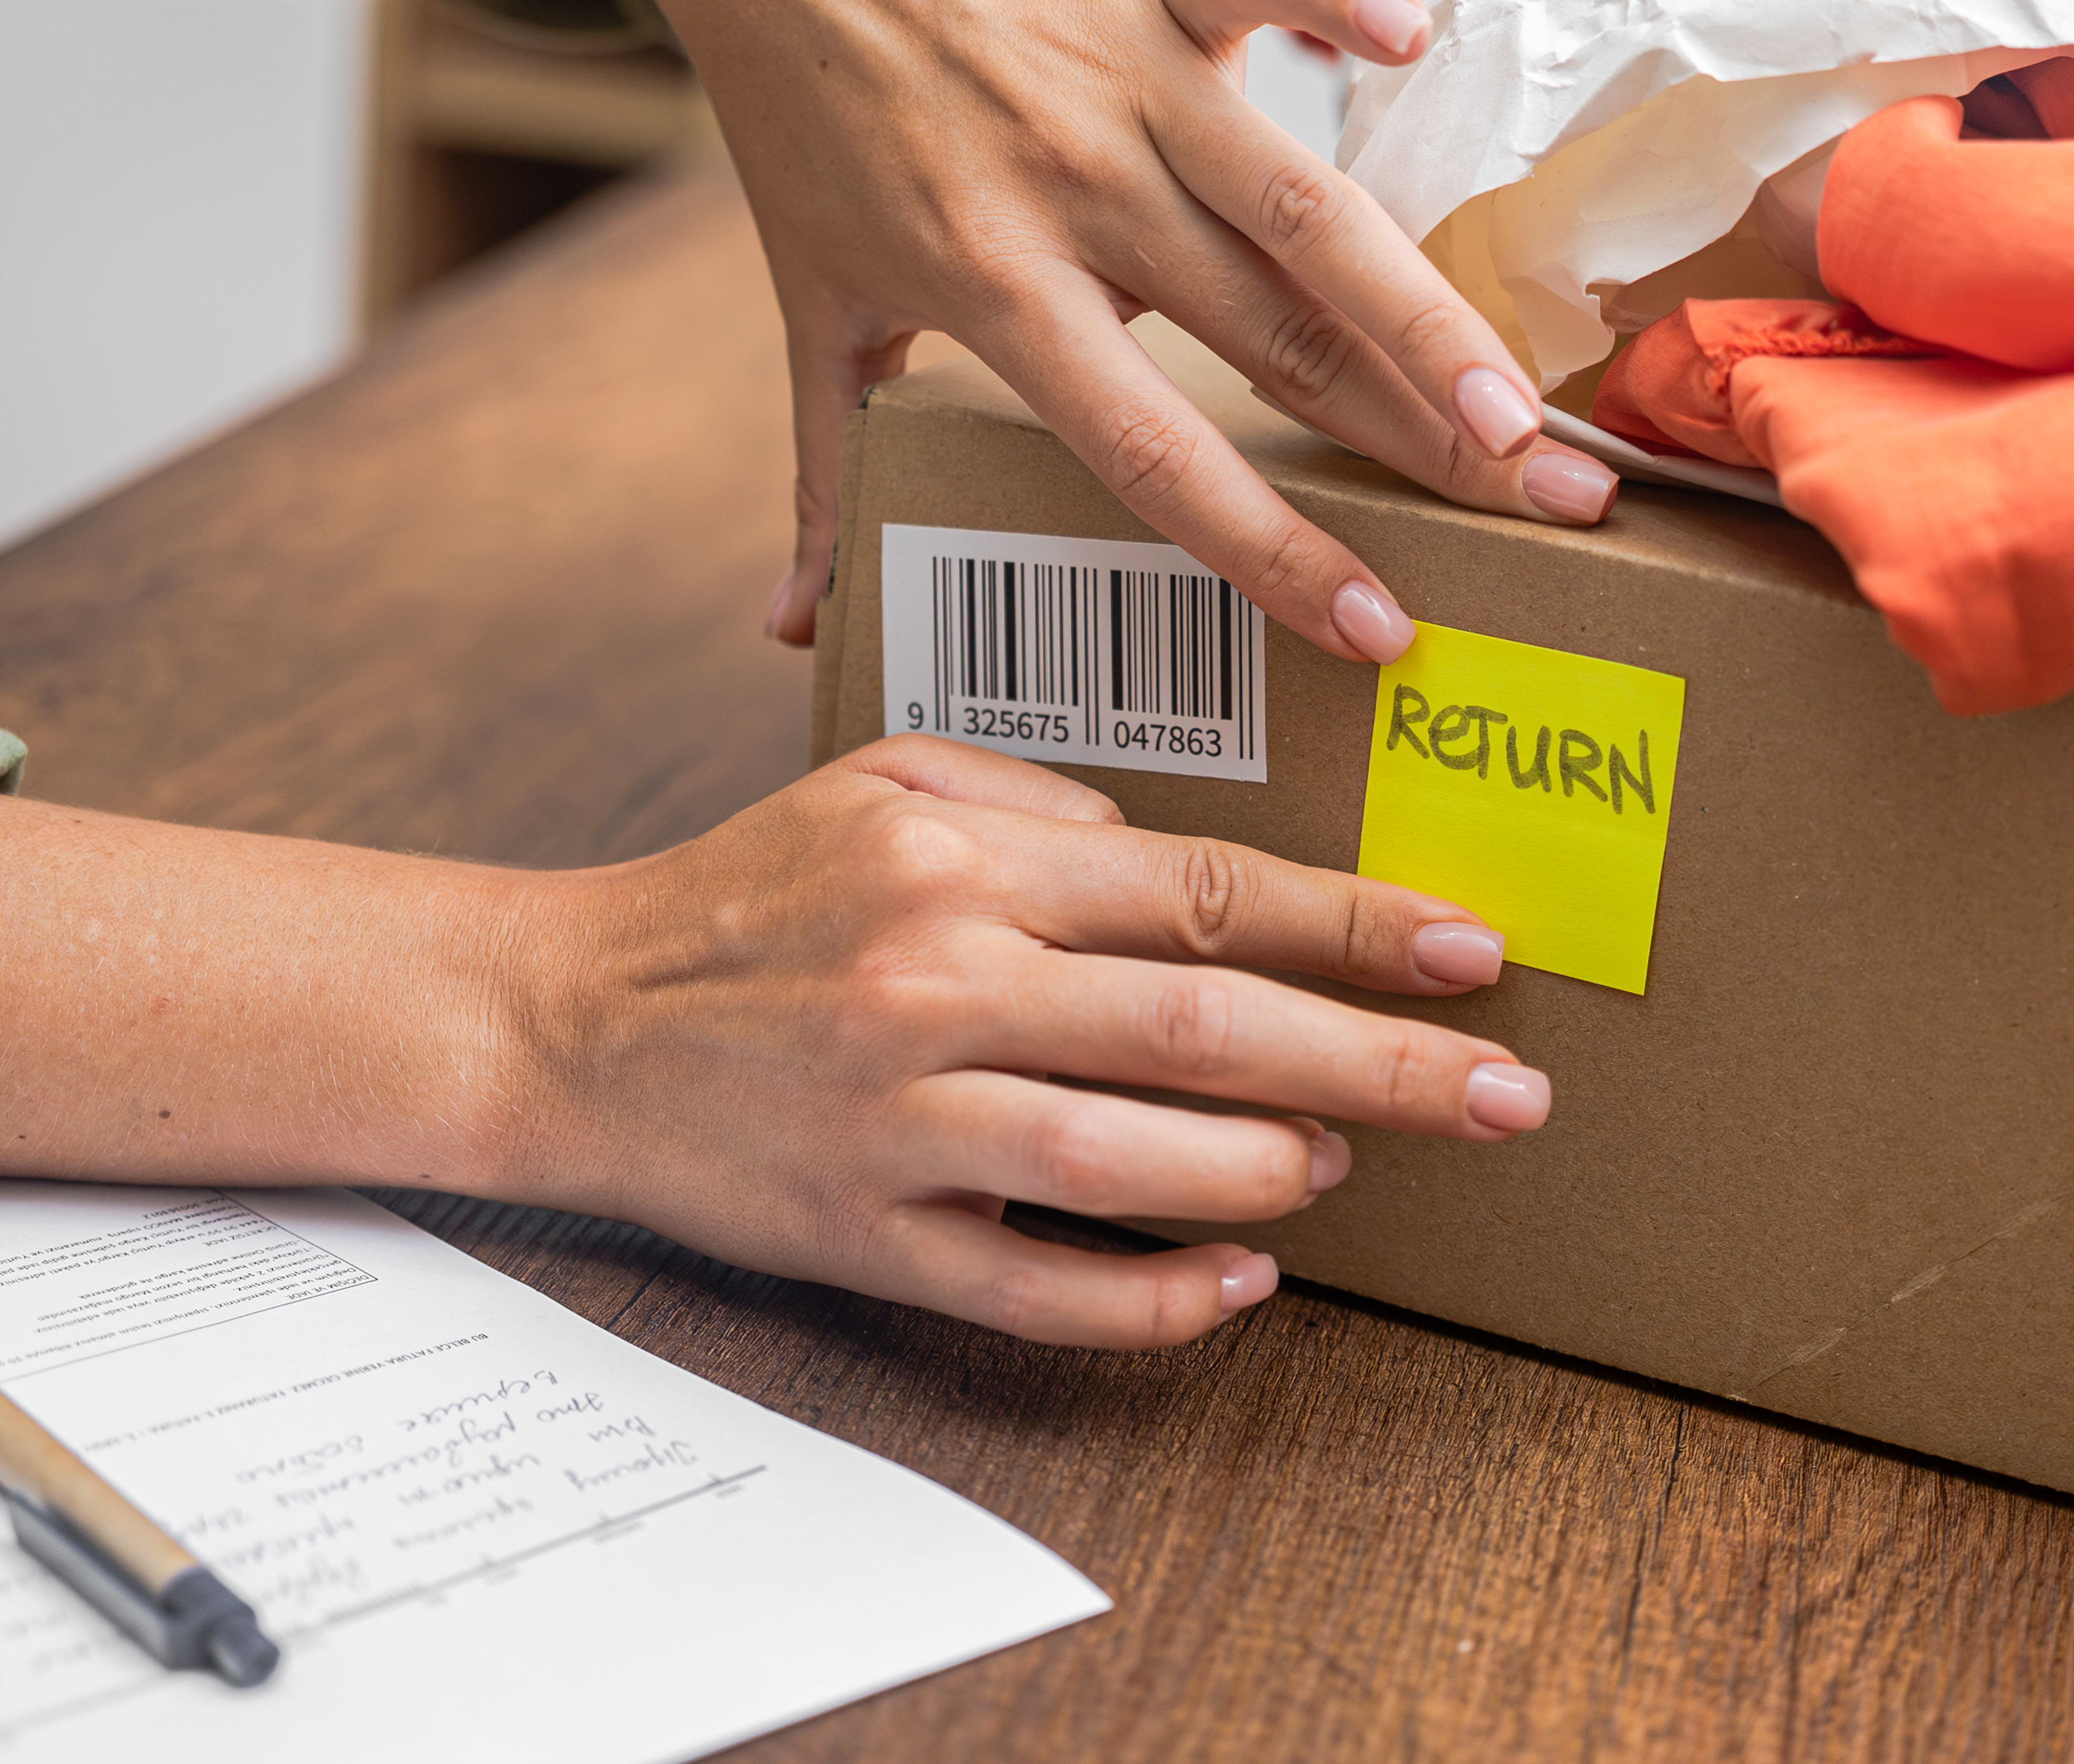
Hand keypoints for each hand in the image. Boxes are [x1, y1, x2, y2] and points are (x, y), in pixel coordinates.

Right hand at [515, 738, 1548, 1346]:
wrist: (566, 1020)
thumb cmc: (744, 894)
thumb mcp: (879, 778)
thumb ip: (1040, 797)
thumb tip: (1181, 859)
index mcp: (953, 862)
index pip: (1196, 890)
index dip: (1350, 925)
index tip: (1469, 949)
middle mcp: (933, 985)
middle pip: (1199, 1027)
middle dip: (1376, 1061)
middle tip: (1507, 1089)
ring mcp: (896, 1123)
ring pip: (1126, 1161)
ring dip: (1269, 1169)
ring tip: (1354, 1164)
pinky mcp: (861, 1236)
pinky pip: (1033, 1288)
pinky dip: (1151, 1295)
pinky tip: (1244, 1281)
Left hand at [628, 0, 1620, 662]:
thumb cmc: (805, 120)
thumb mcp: (812, 300)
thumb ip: (824, 470)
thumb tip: (796, 630)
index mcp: (992, 284)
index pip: (1148, 449)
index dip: (1266, 546)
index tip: (1374, 627)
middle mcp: (1071, 189)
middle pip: (1272, 336)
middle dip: (1415, 441)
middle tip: (1541, 515)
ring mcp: (1118, 74)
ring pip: (1300, 203)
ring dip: (1421, 301)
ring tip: (1522, 402)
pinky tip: (1420, 37)